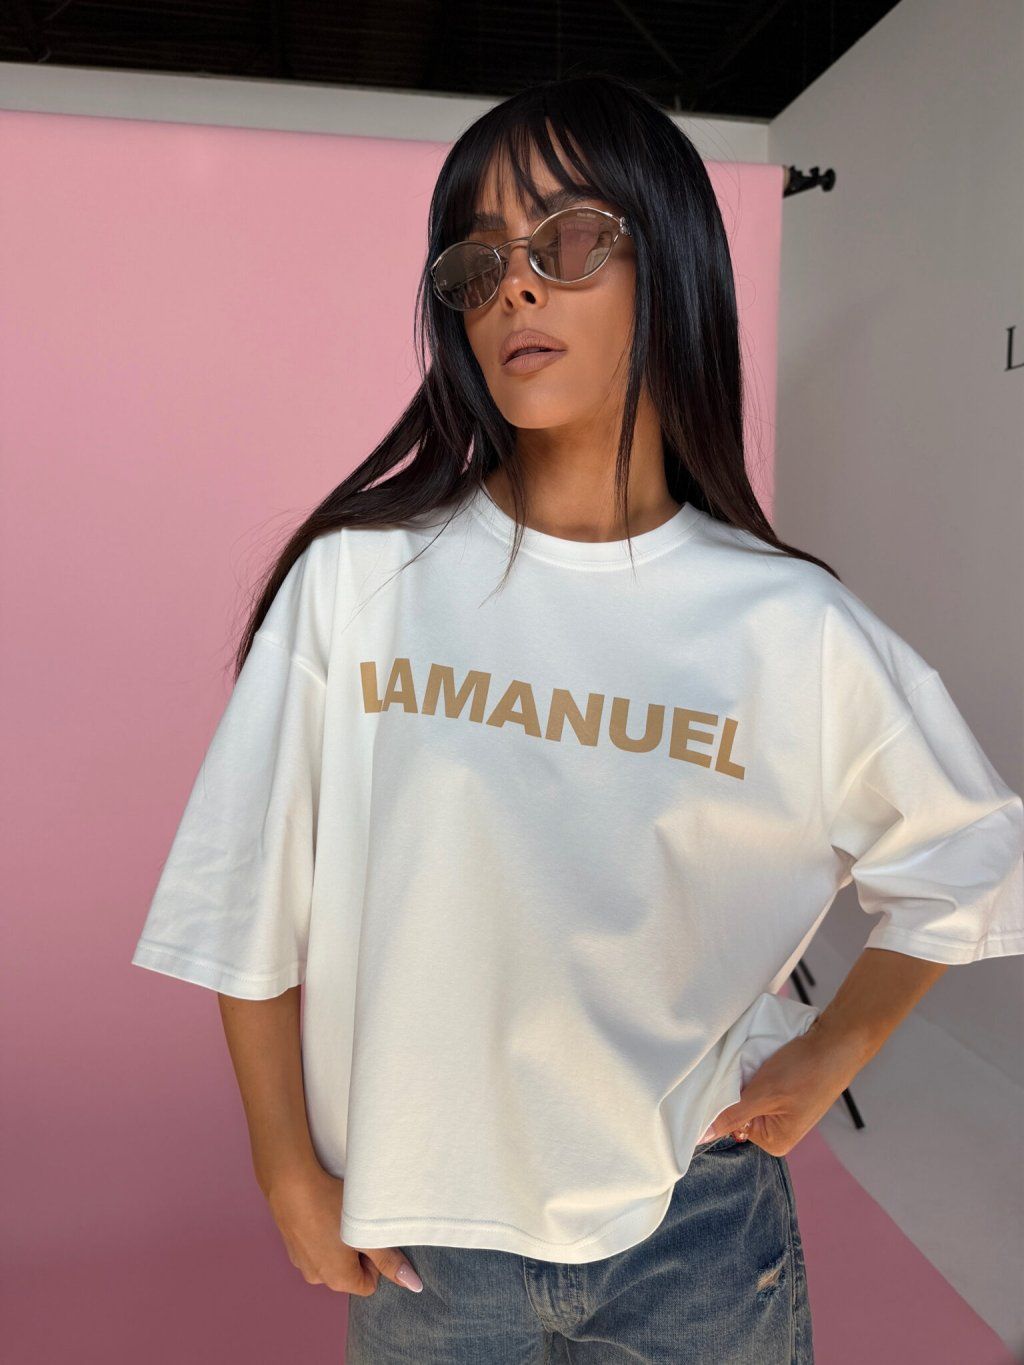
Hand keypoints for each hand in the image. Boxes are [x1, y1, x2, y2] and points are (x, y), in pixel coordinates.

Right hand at [264, 1164, 422, 1295]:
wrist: (291, 1184)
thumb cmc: (331, 1208)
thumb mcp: (366, 1233)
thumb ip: (390, 1261)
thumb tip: (413, 1285)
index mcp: (338, 1280)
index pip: (368, 1284)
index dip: (375, 1260)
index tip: (369, 1236)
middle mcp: (317, 1278)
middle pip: (350, 1272)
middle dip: (356, 1251)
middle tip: (355, 1223)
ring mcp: (301, 1263)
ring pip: (332, 1258)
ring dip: (339, 1242)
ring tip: (336, 1216)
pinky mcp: (291, 1247)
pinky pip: (315, 1247)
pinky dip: (321, 1235)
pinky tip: (321, 1212)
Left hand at [702, 1022, 864, 1155]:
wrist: (836, 1043)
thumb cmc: (805, 1072)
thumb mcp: (763, 1094)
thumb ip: (732, 1115)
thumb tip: (702, 1136)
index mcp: (774, 1142)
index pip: (731, 1124)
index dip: (723, 1102)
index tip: (725, 1081)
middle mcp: (779, 1131)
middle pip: (740, 1110)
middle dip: (738, 1090)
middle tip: (746, 1072)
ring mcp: (785, 1111)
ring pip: (749, 1094)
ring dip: (747, 1079)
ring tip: (758, 1065)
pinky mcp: (788, 1092)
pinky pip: (762, 1085)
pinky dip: (758, 1073)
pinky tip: (765, 1062)